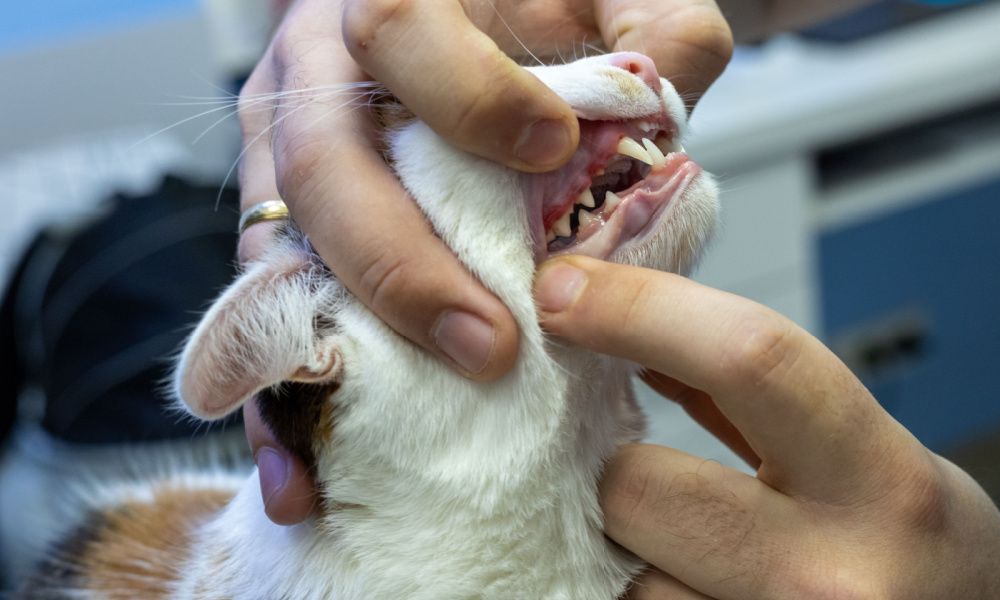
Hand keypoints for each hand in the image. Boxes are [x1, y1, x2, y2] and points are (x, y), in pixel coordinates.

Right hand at [236, 0, 731, 523]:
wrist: (470, 37)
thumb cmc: (533, 18)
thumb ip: (651, 28)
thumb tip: (661, 93)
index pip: (400, 31)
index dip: (471, 96)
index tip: (554, 148)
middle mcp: (316, 78)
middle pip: (323, 164)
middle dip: (403, 262)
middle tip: (489, 342)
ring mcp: (285, 162)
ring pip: (280, 252)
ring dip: (341, 346)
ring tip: (412, 419)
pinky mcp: (282, 240)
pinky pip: (263, 322)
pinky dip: (280, 405)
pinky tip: (304, 477)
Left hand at [534, 257, 999, 598]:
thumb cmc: (939, 558)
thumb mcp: (876, 455)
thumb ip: (764, 399)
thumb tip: (640, 335)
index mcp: (881, 485)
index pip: (750, 359)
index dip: (638, 308)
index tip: (566, 288)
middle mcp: (829, 577)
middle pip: (636, 489)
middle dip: (614, 464)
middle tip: (636, 466)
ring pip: (621, 579)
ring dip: (627, 549)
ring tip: (680, 545)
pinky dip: (642, 589)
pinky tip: (679, 572)